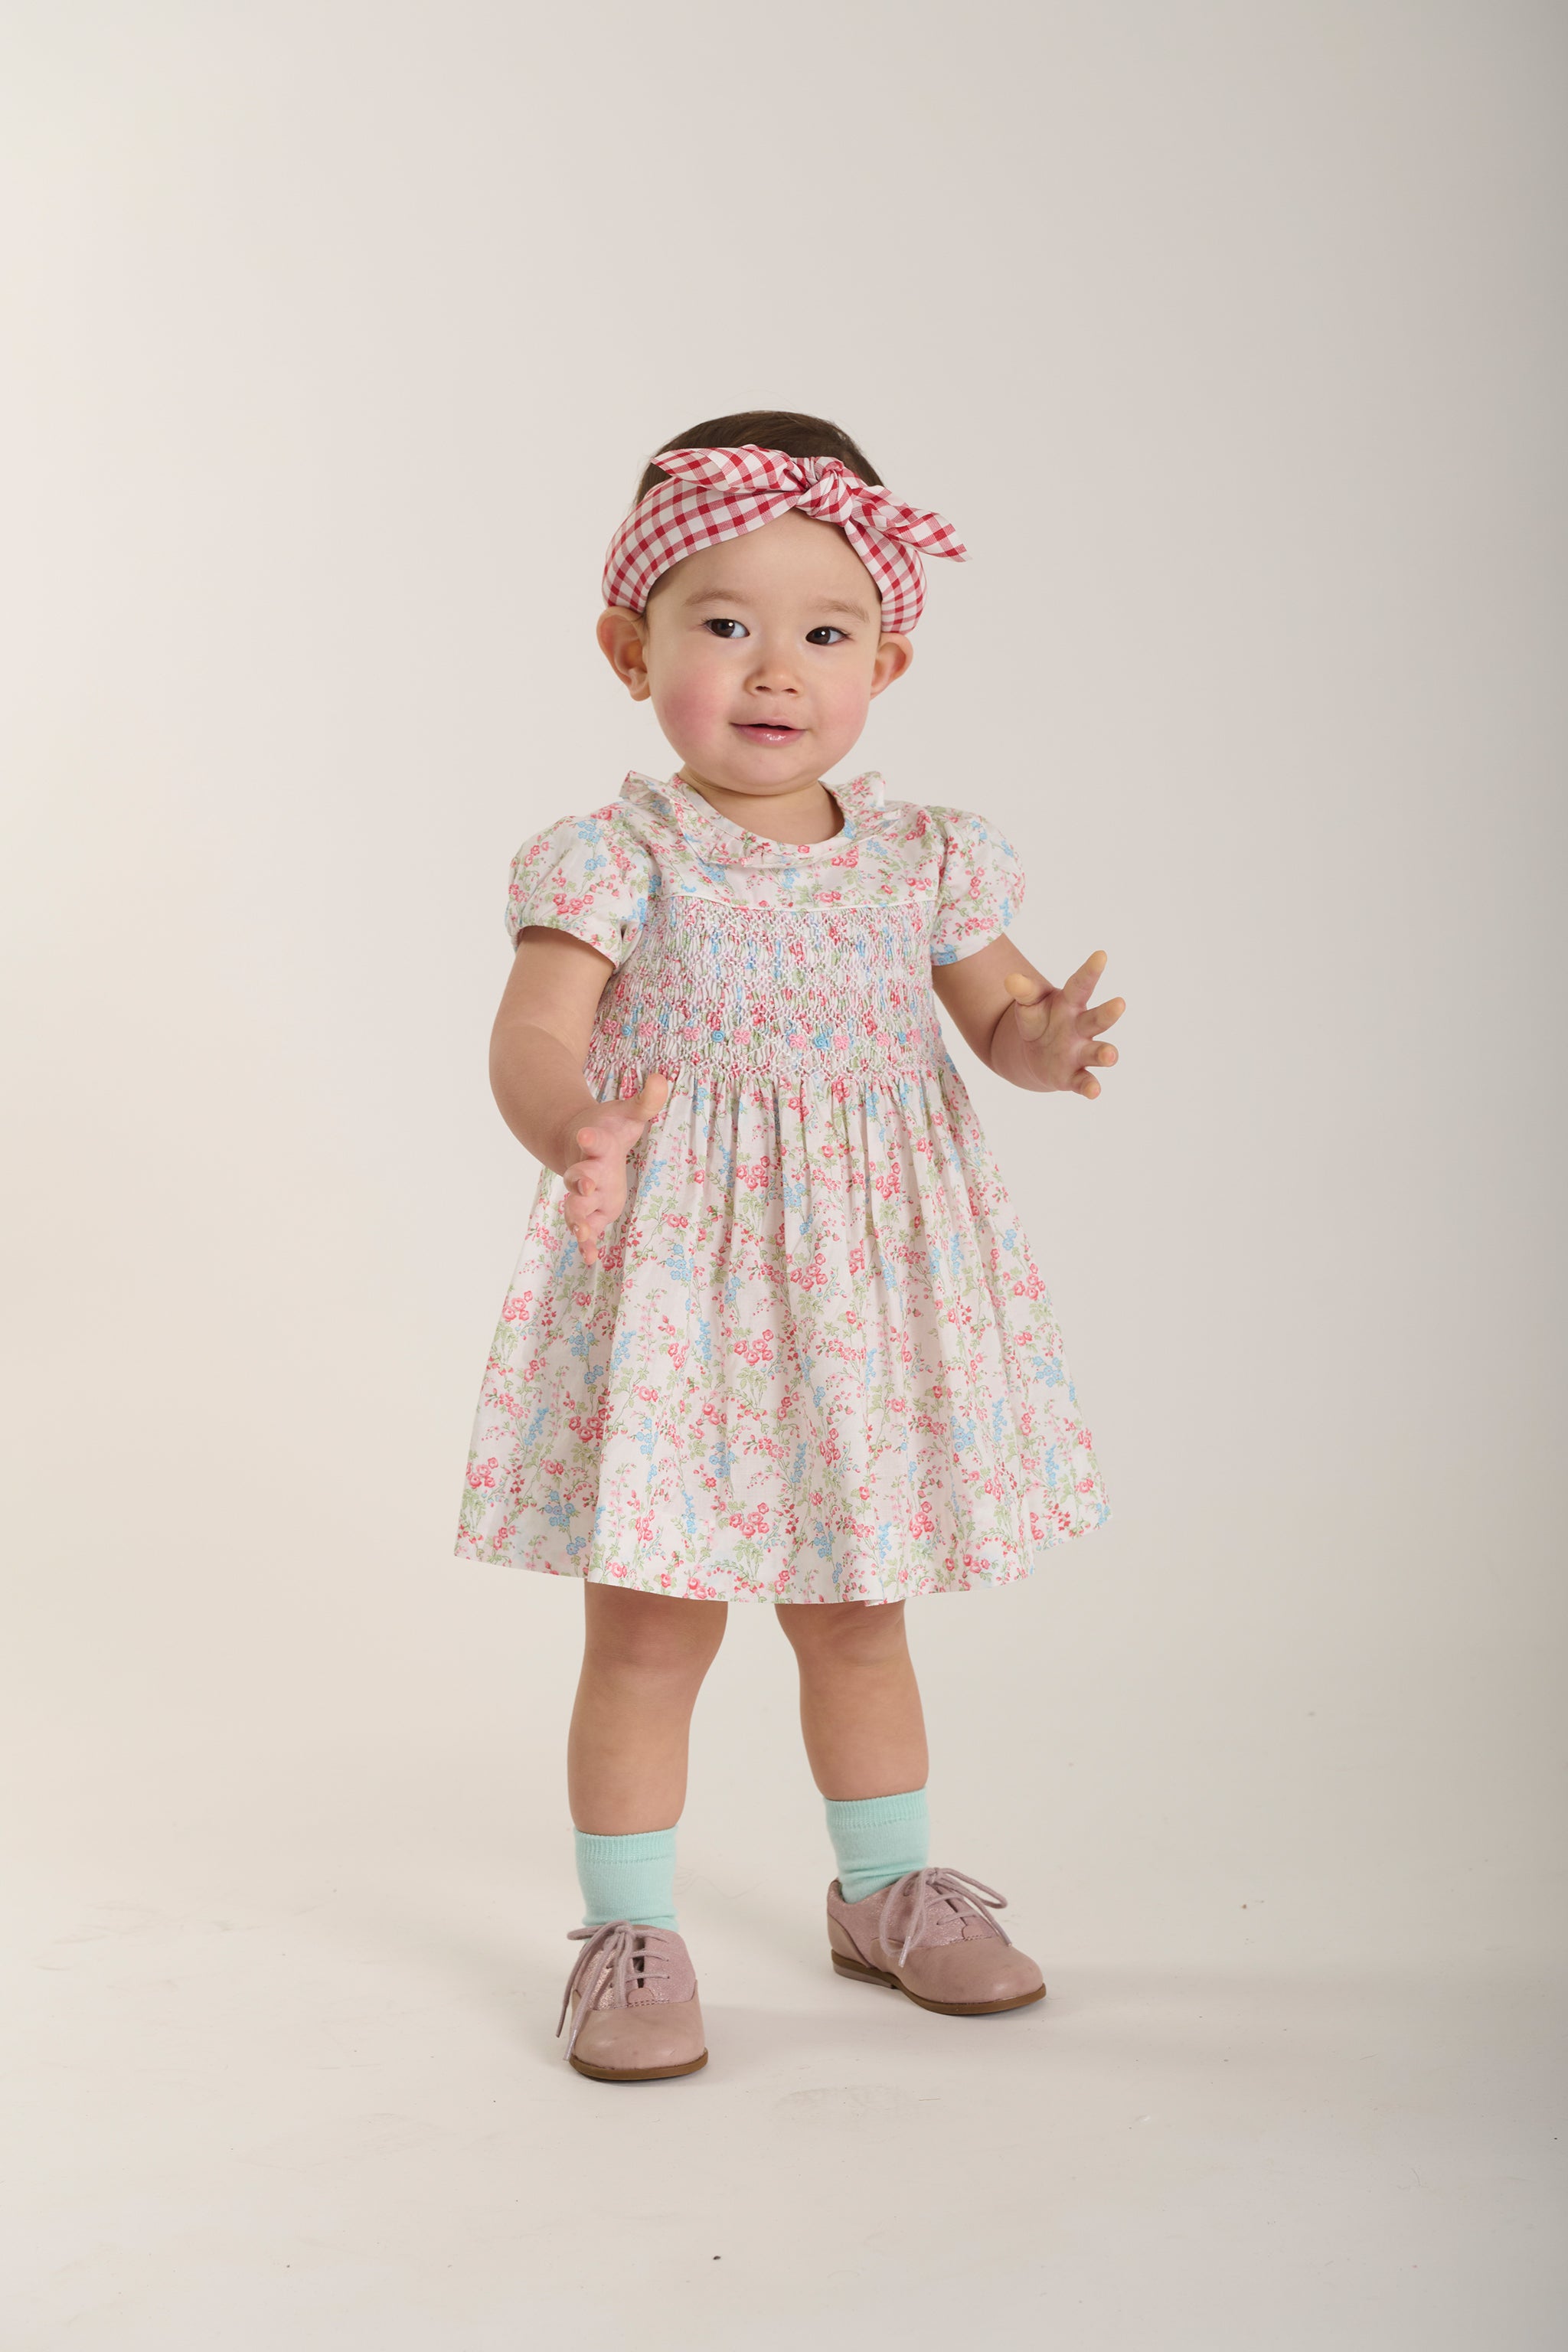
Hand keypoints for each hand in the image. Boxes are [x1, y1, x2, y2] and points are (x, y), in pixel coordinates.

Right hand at [559, 1073, 669, 1264]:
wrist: (575, 1140)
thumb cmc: (608, 1128)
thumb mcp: (628, 1112)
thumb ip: (645, 1100)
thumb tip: (663, 1079)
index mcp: (596, 1145)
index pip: (593, 1141)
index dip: (590, 1139)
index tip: (587, 1135)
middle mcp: (587, 1170)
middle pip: (579, 1178)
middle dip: (581, 1182)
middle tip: (586, 1186)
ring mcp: (585, 1193)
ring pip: (576, 1207)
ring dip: (578, 1217)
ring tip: (582, 1231)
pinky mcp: (589, 1211)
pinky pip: (584, 1229)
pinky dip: (585, 1243)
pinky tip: (590, 1258)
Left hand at [1004, 952, 1123, 1097]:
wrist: (1035, 1052)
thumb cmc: (1038, 1019)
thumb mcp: (1028, 1003)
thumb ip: (1023, 991)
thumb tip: (1011, 979)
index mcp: (1071, 1004)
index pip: (1081, 985)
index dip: (1090, 970)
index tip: (1101, 955)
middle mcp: (1081, 1027)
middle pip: (1097, 1019)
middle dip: (1108, 1013)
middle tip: (1120, 1003)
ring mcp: (1080, 1052)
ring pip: (1096, 1052)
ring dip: (1105, 1054)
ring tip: (1111, 1055)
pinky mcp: (1072, 1076)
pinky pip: (1083, 1082)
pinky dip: (1089, 1087)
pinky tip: (1094, 1092)